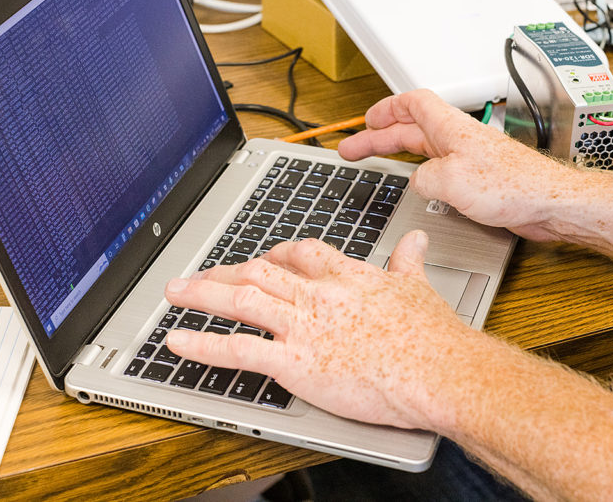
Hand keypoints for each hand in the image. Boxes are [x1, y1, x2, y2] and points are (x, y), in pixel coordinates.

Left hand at [164, 232, 480, 429]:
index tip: (261, 256)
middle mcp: (318, 296)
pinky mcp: (296, 362)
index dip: (274, 252)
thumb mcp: (419, 288)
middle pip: (260, 271)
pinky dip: (204, 345)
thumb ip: (409, 262)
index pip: (300, 254)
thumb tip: (416, 241)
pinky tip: (178, 342)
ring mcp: (303, 327)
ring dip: (203, 295)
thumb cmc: (434, 337)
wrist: (438, 370)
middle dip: (224, 270)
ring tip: (174, 293)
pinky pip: (239, 349)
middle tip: (199, 274)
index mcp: (346, 277)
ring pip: (242, 300)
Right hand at [337, 89, 569, 240]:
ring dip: (397, 153)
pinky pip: (439, 169)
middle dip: (379, 136)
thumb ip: (423, 178)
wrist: (549, 203)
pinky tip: (414, 185)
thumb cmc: (514, 186)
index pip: (413, 103)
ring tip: (374, 161)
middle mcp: (459, 139)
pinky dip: (418, 172)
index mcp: (451, 128)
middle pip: (412, 127)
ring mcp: (469, 158)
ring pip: (424, 148)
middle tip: (353, 148)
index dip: (386, 109)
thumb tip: (417, 182)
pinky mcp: (478, 179)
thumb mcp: (450, 181)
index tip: (367, 120)